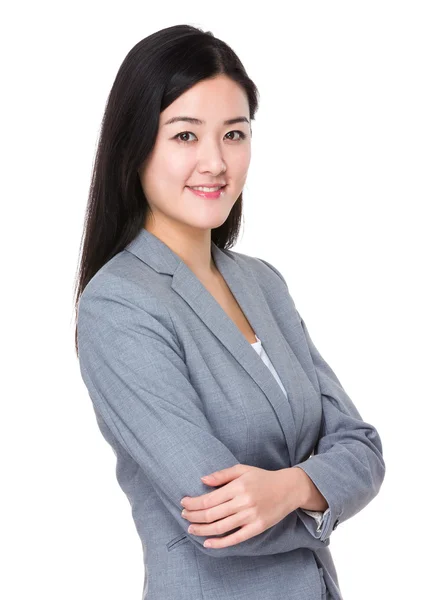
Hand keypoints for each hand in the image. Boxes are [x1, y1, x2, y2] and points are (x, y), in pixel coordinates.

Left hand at [180, 464, 305, 548]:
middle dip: (194, 516)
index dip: (193, 503)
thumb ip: (222, 475)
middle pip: (211, 514)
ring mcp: (250, 517)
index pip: (209, 499)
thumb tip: (202, 480)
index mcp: (238, 487)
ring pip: (220, 527)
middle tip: (183, 515)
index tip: (183, 502)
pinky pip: (235, 539)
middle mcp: (243, 502)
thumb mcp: (242, 469)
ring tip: (191, 528)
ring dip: (202, 530)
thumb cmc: (262, 477)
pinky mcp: (257, 528)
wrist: (289, 488)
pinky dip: (219, 543)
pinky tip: (207, 542)